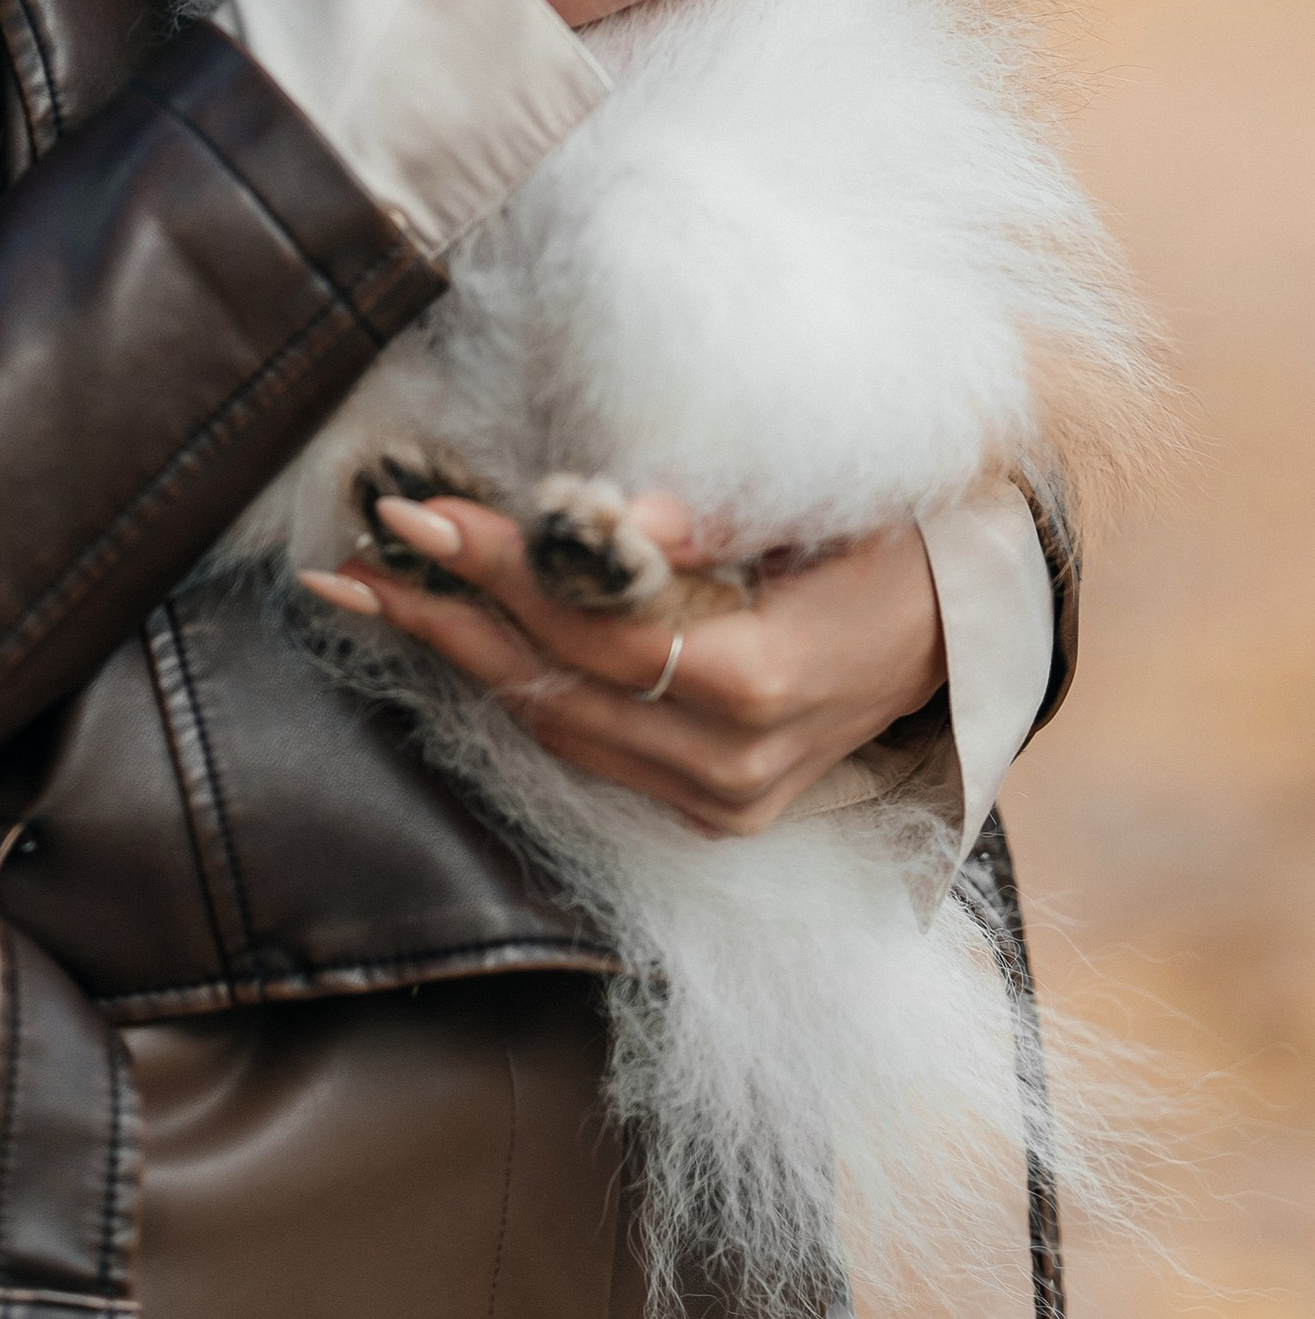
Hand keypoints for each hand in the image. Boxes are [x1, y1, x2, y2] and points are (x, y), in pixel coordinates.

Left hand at [303, 496, 946, 837]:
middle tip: (356, 554)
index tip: (417, 513)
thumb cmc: (892, 539)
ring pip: (556, 728)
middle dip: (447, 616)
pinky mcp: (707, 810)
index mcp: (767, 686)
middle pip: (556, 690)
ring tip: (367, 591)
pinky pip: (585, 745)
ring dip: (458, 655)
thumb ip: (715, 519)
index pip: (597, 632)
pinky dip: (514, 685)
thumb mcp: (821, 508)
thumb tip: (616, 515)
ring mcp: (719, 803)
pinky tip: (448, 636)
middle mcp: (734, 766)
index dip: (500, 573)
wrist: (962, 627)